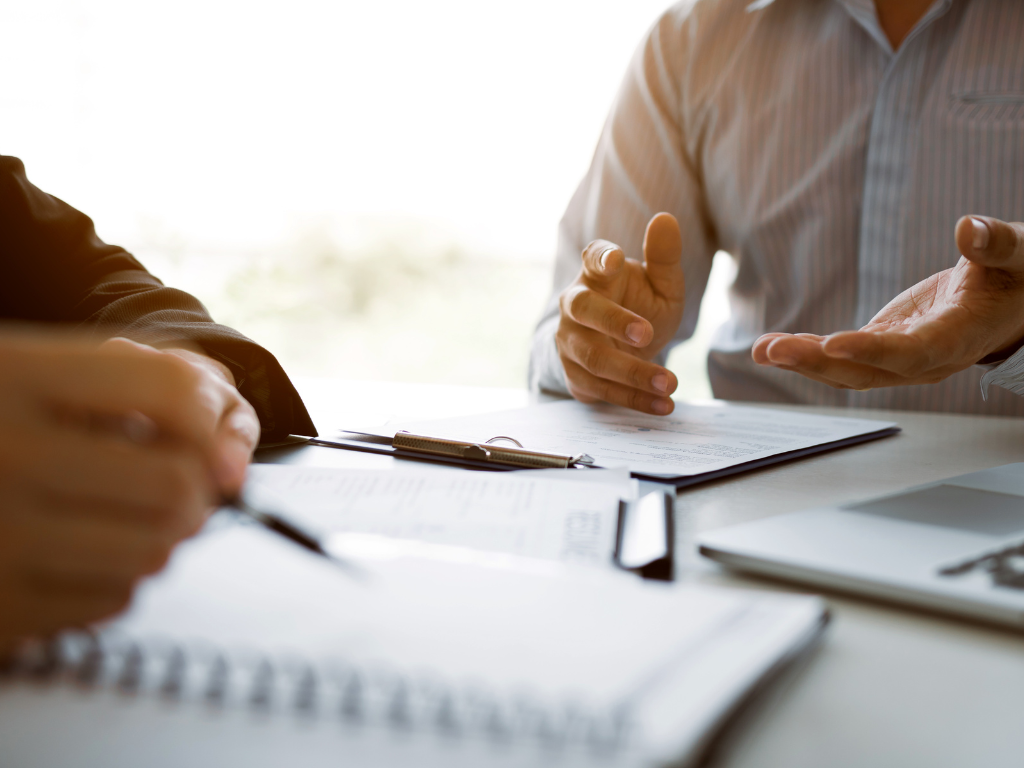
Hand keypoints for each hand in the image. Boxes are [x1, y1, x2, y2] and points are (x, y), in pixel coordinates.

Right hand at [0, 334, 259, 654]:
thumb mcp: (33, 372)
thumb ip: (137, 383)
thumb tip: (228, 462)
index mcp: (16, 376)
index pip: (171, 387)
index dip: (211, 414)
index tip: (207, 437)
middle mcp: (4, 453)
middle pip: (175, 482)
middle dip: (193, 488)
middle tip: (175, 486)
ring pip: (156, 550)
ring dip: (160, 536)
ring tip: (125, 516)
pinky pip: (113, 599)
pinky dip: (116, 578)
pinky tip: (78, 553)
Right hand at [555, 213, 685, 413]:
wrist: (622, 349)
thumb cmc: (640, 306)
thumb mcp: (660, 284)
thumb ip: (664, 257)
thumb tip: (665, 218)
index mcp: (596, 274)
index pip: (593, 259)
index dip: (601, 259)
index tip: (615, 259)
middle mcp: (574, 305)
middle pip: (583, 310)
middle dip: (613, 322)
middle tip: (647, 335)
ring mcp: (570, 342)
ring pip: (594, 357)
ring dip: (633, 372)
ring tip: (670, 382)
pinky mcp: (575, 376)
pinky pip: (602, 390)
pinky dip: (634, 399)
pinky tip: (663, 404)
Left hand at [752, 216, 1023, 389]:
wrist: (1015, 300)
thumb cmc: (1017, 275)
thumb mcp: (1018, 253)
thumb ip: (997, 243)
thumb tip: (970, 227)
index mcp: (961, 336)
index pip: (914, 351)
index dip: (874, 352)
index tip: (834, 344)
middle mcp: (927, 359)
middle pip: (868, 370)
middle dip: (818, 363)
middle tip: (774, 350)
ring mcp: (901, 359)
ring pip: (848, 371)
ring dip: (803, 361)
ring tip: (762, 349)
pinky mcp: (884, 348)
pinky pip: (843, 359)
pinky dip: (808, 353)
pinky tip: (773, 346)